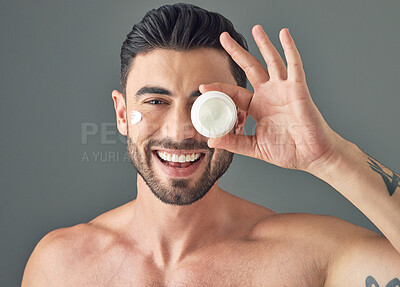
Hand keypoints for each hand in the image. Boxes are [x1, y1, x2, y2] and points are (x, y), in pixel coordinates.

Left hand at [200, 25, 343, 172]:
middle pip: (250, 68)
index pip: (234, 93)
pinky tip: (284, 34)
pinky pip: (294, 65)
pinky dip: (289, 49)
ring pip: (271, 61)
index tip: (203, 86)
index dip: (219, 88)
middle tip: (224, 38)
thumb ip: (234, 142)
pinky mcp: (298, 89)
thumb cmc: (288, 151)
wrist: (312, 156)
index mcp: (257, 107)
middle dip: (237, 52)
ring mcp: (284, 90)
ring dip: (263, 44)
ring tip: (256, 28)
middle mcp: (269, 95)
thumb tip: (211, 141)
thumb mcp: (255, 147)